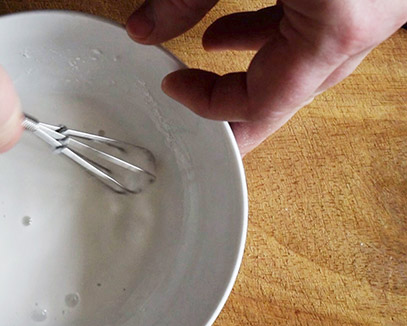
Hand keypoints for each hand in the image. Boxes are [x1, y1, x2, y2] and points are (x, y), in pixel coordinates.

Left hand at [126, 0, 406, 155]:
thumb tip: (142, 29)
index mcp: (334, 28)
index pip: (260, 100)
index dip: (208, 105)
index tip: (172, 91)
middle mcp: (363, 26)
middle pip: (288, 94)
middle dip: (234, 108)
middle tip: (197, 123)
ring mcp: (372, 9)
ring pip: (304, 60)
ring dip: (251, 63)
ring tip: (204, 56)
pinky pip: (316, 28)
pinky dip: (273, 31)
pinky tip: (233, 25)